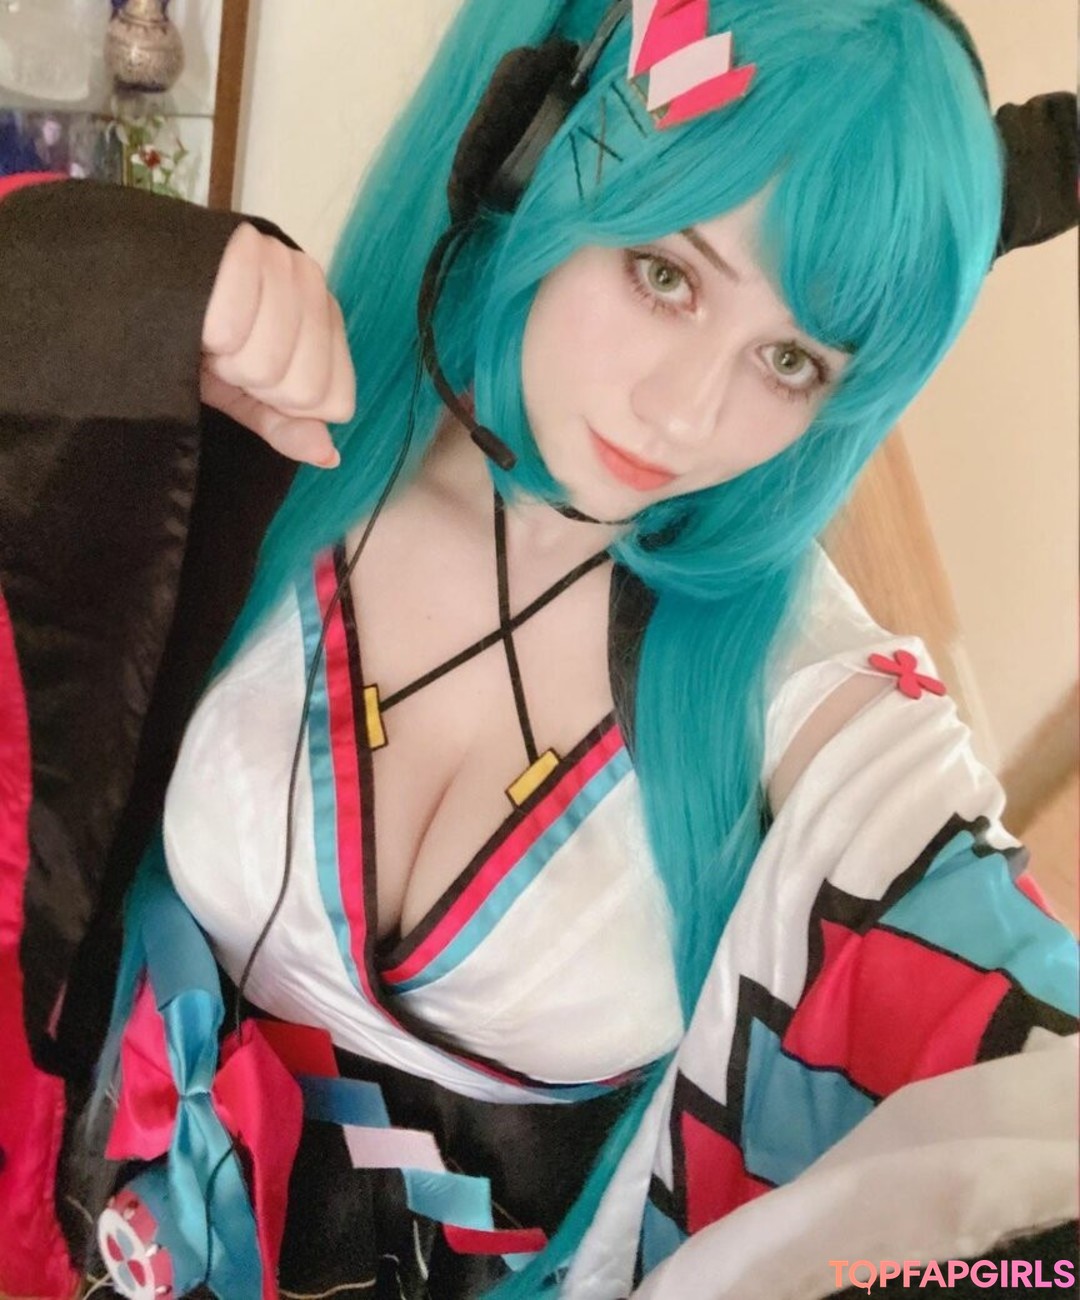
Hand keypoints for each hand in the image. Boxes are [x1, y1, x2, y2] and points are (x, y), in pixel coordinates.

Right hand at [200, 222, 355, 467]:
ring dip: (226, 364)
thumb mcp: (246, 392)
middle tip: (228, 354)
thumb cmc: (198, 337)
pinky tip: (196, 315)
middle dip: (257, 386)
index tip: (256, 378)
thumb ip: (287, 426)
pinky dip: (206, 338)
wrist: (136, 281)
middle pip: (304, 390)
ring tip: (210, 334)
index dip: (287, 406)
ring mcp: (282, 261)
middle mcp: (313, 283)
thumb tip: (329, 456)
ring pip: (267, 368)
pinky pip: (230, 334)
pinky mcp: (243, 246)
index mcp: (327, 318)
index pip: (336, 402)